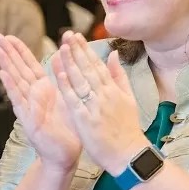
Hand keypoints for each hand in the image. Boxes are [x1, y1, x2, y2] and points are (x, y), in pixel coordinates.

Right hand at [0, 33, 81, 171]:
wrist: (65, 155)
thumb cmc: (67, 128)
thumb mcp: (67, 97)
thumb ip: (61, 77)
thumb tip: (59, 54)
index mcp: (43, 90)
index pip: (29, 66)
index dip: (20, 51)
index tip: (9, 36)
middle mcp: (33, 96)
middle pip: (18, 70)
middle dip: (8, 53)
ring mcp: (28, 107)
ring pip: (16, 82)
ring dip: (6, 65)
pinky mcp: (28, 119)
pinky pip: (19, 100)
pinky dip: (11, 87)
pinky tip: (3, 75)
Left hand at [52, 31, 148, 173]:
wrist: (129, 154)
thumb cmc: (128, 129)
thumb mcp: (129, 99)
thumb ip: (120, 76)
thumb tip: (114, 55)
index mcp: (115, 90)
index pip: (98, 65)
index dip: (86, 50)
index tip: (77, 37)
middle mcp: (105, 95)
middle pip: (88, 69)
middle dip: (77, 51)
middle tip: (67, 34)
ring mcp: (95, 106)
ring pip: (80, 81)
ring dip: (70, 63)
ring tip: (62, 47)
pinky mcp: (85, 119)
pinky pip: (74, 99)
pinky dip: (66, 85)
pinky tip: (59, 73)